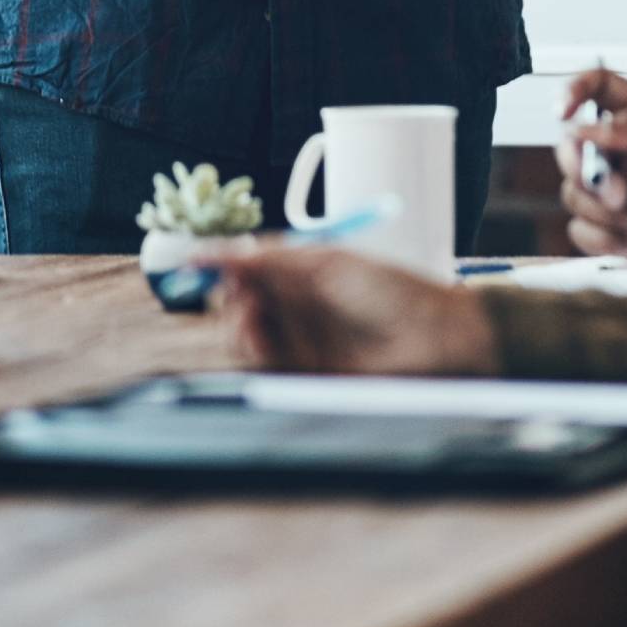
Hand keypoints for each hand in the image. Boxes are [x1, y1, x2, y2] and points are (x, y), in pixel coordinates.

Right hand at [215, 244, 500, 375]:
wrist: (436, 337)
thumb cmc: (391, 291)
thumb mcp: (327, 264)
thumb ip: (271, 260)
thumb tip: (222, 250)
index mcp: (303, 271)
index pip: (248, 266)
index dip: (218, 261)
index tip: (191, 258)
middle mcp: (298, 306)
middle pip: (239, 302)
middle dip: (226, 294)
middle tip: (235, 289)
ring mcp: (302, 341)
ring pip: (246, 336)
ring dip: (236, 321)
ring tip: (250, 312)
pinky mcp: (308, 376)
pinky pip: (266, 366)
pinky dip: (253, 349)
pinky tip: (260, 336)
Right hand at [557, 67, 626, 275]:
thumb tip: (587, 130)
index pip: (599, 87)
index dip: (574, 90)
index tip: (564, 111)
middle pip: (572, 144)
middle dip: (588, 171)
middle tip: (618, 193)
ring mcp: (617, 194)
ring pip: (574, 191)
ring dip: (612, 213)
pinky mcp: (613, 232)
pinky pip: (581, 230)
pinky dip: (609, 240)